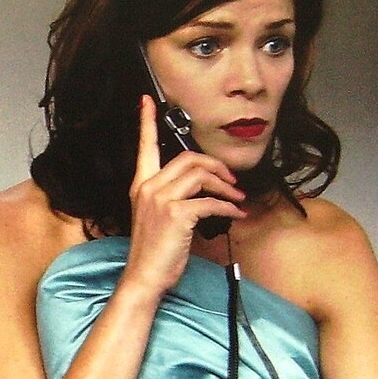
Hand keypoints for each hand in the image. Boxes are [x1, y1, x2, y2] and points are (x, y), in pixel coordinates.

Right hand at [123, 96, 245, 293]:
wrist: (144, 278)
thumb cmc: (153, 251)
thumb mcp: (157, 218)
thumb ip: (172, 197)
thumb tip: (202, 190)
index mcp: (141, 185)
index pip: (144, 146)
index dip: (146, 121)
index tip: (147, 100)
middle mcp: (148, 187)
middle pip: (188, 158)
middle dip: (216, 166)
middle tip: (231, 182)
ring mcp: (160, 200)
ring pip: (201, 176)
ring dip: (226, 187)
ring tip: (236, 200)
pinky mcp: (176, 215)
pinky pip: (210, 202)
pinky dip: (228, 208)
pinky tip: (235, 216)